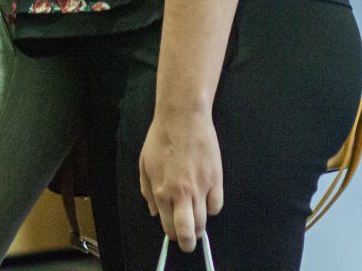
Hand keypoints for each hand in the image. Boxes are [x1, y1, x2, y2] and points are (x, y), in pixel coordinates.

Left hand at [139, 107, 222, 251]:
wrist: (183, 118)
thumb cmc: (160, 139)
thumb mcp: (144, 164)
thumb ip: (147, 191)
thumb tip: (154, 212)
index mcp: (162, 191)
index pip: (169, 225)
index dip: (172, 235)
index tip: (174, 235)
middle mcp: (182, 194)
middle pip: (189, 231)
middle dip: (188, 242)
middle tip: (189, 242)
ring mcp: (201, 188)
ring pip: (204, 222)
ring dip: (200, 227)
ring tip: (197, 223)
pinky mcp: (217, 180)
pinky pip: (217, 206)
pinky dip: (212, 208)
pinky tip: (206, 201)